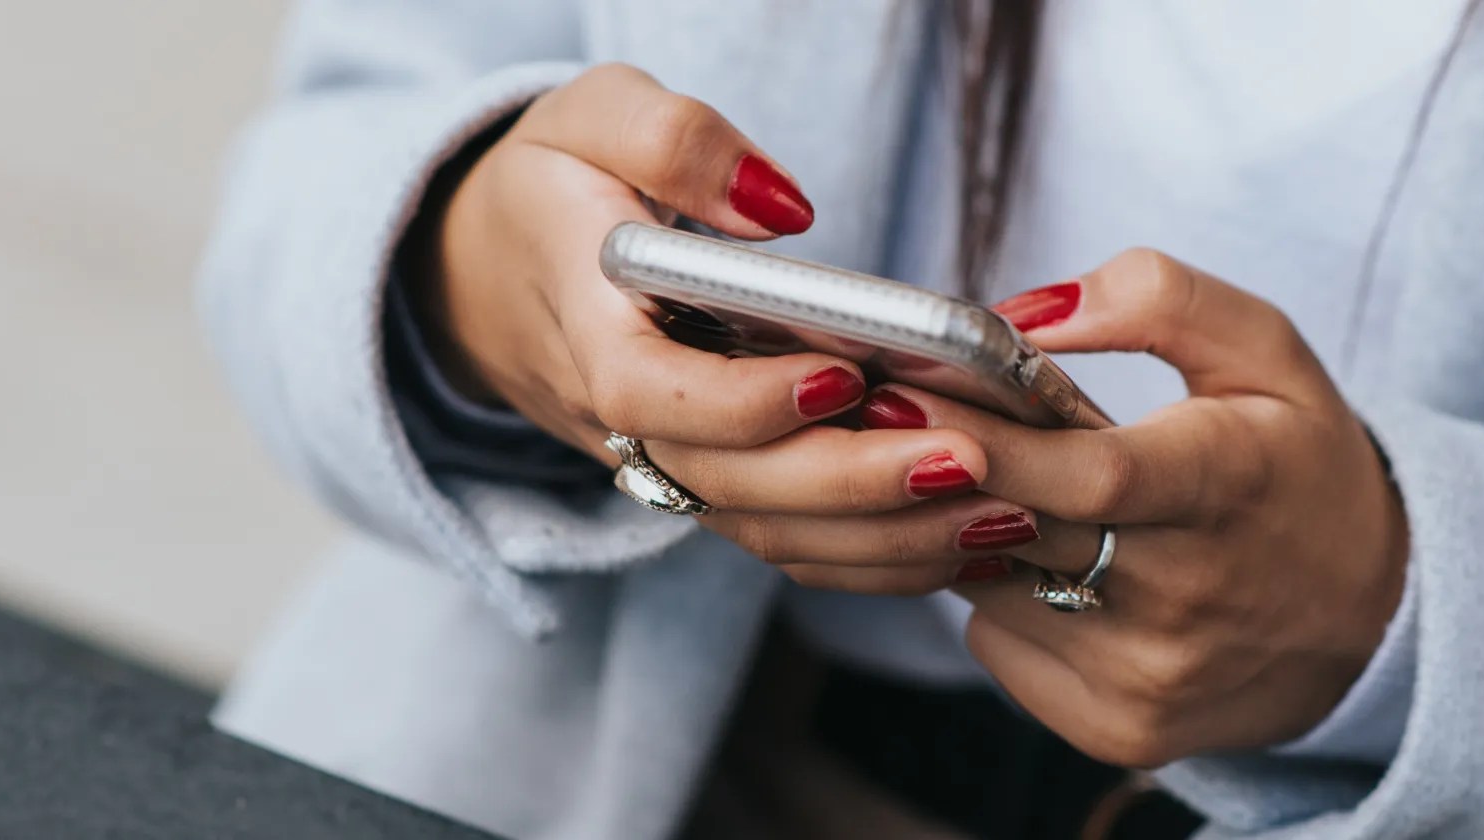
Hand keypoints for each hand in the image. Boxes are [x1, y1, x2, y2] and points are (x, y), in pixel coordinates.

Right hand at [413, 63, 1015, 581]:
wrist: (481, 273)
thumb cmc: (552, 185)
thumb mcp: (589, 117)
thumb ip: (675, 142)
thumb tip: (783, 210)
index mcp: (588, 330)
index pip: (655, 393)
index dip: (745, 401)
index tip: (842, 373)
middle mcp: (624, 422)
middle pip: (733, 485)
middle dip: (855, 485)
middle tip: (971, 462)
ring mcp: (668, 465)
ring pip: (769, 532)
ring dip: (886, 536)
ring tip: (1001, 510)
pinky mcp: (709, 482)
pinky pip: (786, 541)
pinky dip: (874, 555)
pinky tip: (965, 537)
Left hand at [860, 249, 1408, 765]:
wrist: (1370, 622)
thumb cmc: (1294, 463)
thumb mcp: (1264, 351)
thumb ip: (1155, 299)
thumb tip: (1025, 316)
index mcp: (1227, 484)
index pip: (1091, 474)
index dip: (990, 440)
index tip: (900, 395)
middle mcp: (1189, 595)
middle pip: (1019, 530)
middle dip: (939, 472)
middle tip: (888, 421)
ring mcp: (1151, 675)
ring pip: (991, 586)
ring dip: (970, 530)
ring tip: (1002, 489)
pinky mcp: (1120, 729)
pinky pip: (999, 645)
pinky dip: (1000, 598)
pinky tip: (1048, 567)